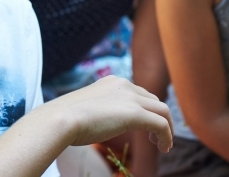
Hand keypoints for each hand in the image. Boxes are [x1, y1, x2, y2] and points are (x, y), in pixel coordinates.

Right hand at [45, 76, 173, 152]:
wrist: (61, 119)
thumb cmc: (65, 118)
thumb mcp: (85, 108)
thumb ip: (96, 110)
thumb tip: (93, 122)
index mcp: (112, 81)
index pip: (139, 93)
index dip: (146, 109)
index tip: (145, 125)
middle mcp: (125, 85)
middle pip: (154, 100)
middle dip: (158, 117)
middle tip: (155, 136)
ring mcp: (131, 98)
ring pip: (163, 110)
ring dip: (167, 128)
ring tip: (163, 144)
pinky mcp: (136, 114)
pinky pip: (162, 124)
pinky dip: (167, 136)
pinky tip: (163, 148)